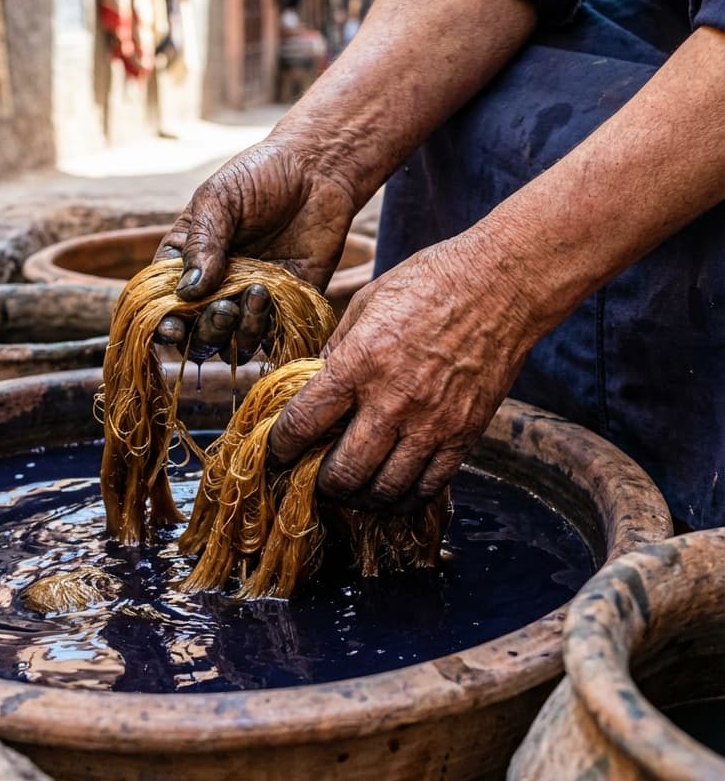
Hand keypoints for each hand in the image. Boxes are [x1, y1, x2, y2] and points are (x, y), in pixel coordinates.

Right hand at [154, 138, 356, 361]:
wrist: (317, 169)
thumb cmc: (260, 175)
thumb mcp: (219, 199)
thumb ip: (202, 244)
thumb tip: (187, 292)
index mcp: (187, 259)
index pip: (164, 301)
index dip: (165, 321)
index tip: (173, 328)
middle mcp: (215, 286)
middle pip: (197, 332)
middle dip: (207, 329)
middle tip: (224, 307)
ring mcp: (249, 299)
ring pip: (232, 342)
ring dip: (240, 331)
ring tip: (257, 292)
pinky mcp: (286, 305)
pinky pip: (270, 336)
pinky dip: (268, 329)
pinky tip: (273, 295)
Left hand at [268, 234, 537, 506]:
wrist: (503, 283)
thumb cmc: (430, 282)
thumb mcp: (366, 303)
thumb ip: (336, 350)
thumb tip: (312, 384)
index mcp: (359, 363)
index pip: (303, 423)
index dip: (281, 447)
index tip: (276, 453)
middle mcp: (393, 400)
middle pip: (343, 472)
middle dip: (320, 483)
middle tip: (314, 479)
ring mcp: (432, 422)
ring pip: (385, 489)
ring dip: (361, 497)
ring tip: (352, 490)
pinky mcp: (465, 434)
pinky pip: (429, 486)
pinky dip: (405, 498)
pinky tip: (392, 491)